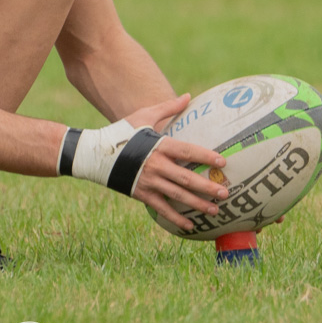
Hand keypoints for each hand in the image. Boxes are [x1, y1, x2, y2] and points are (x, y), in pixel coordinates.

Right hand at [121, 94, 230, 228]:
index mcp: (159, 145)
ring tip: (215, 210)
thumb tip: (189, 96)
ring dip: (197, 204)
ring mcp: (149, 181)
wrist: (96, 153)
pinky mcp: (142, 194)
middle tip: (225, 192)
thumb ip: (168, 108)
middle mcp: (156, 165)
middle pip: (186, 178)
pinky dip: (176, 218)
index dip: (205, 156)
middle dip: (207, 186)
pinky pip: (162, 208)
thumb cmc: (123, 131)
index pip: (187, 151)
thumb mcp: (144, 116)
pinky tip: (190, 226)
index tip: (222, 162)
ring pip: (177, 195)